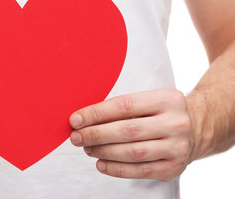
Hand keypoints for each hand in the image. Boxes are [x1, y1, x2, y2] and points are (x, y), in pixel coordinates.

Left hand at [69, 89, 196, 181]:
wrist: (196, 128)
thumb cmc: (160, 113)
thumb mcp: (148, 101)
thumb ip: (121, 108)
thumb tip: (83, 119)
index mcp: (167, 99)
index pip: (124, 105)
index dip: (96, 113)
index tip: (75, 119)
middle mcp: (176, 123)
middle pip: (127, 130)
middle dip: (96, 134)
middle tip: (76, 137)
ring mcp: (177, 147)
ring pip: (133, 152)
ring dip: (104, 151)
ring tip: (87, 148)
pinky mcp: (174, 167)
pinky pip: (140, 171)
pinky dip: (116, 169)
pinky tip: (101, 164)